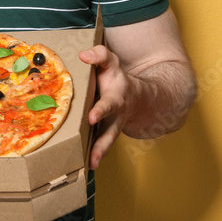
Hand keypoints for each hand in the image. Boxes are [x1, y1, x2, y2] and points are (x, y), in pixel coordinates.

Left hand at [78, 44, 132, 169]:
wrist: (138, 97)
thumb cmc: (116, 78)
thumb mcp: (111, 62)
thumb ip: (100, 55)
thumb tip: (84, 55)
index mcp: (116, 98)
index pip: (108, 104)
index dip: (100, 110)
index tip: (92, 118)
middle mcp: (116, 116)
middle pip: (110, 132)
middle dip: (103, 143)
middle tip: (93, 156)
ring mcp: (112, 127)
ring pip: (107, 142)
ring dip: (100, 154)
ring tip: (91, 165)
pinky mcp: (107, 133)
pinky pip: (102, 145)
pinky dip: (95, 155)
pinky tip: (85, 164)